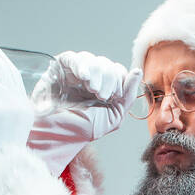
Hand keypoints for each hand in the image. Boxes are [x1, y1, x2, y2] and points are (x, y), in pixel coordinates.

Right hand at [26, 51, 143, 175]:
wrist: (57, 136)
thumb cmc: (82, 130)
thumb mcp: (113, 116)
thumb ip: (128, 96)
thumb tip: (137, 71)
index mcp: (103, 88)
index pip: (117, 71)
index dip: (119, 80)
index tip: (114, 96)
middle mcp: (89, 79)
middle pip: (106, 64)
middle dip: (109, 79)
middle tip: (102, 95)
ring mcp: (73, 73)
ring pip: (91, 59)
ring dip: (97, 73)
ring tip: (92, 89)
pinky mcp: (58, 70)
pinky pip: (72, 58)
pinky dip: (81, 64)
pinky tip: (84, 77)